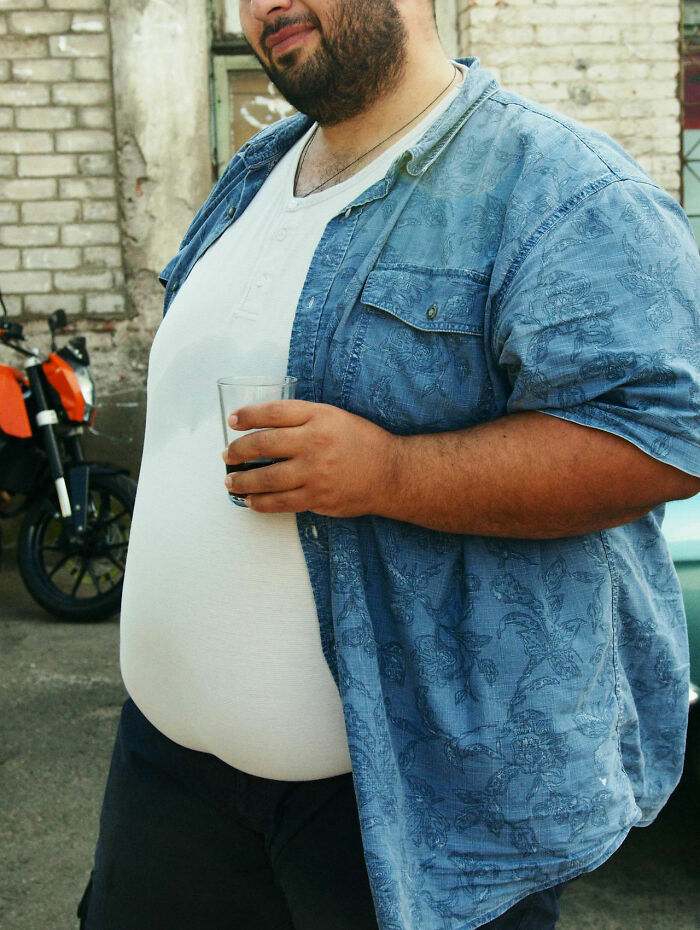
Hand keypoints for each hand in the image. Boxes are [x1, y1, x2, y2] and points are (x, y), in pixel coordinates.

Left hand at [222, 400, 397, 515]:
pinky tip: (251, 501)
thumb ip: (303, 418)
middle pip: (263, 444)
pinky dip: (260, 503)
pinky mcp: (317, 497)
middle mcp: (314, 442)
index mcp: (318, 417)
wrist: (390, 473)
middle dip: (238, 451)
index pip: (272, 412)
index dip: (247, 416)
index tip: (233, 422)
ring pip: (266, 478)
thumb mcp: (335, 417)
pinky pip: (280, 502)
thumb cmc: (361, 442)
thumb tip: (264, 425)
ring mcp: (315, 472)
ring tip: (231, 481)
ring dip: (242, 481)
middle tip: (228, 455)